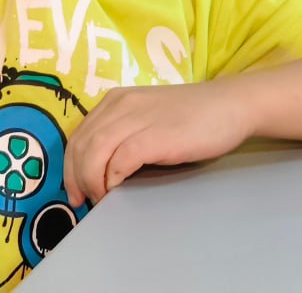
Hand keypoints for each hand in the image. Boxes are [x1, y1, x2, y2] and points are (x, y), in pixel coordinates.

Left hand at [63, 82, 253, 205]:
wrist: (232, 104)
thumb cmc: (195, 116)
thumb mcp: (149, 116)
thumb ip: (125, 132)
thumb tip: (101, 168)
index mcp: (117, 100)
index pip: (78, 135)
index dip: (70, 166)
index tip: (75, 190)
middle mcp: (121, 104)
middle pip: (80, 145)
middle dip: (75, 178)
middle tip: (84, 201)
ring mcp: (138, 118)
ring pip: (93, 153)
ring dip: (91, 181)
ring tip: (101, 199)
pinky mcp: (156, 136)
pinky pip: (119, 160)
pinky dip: (111, 179)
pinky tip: (118, 190)